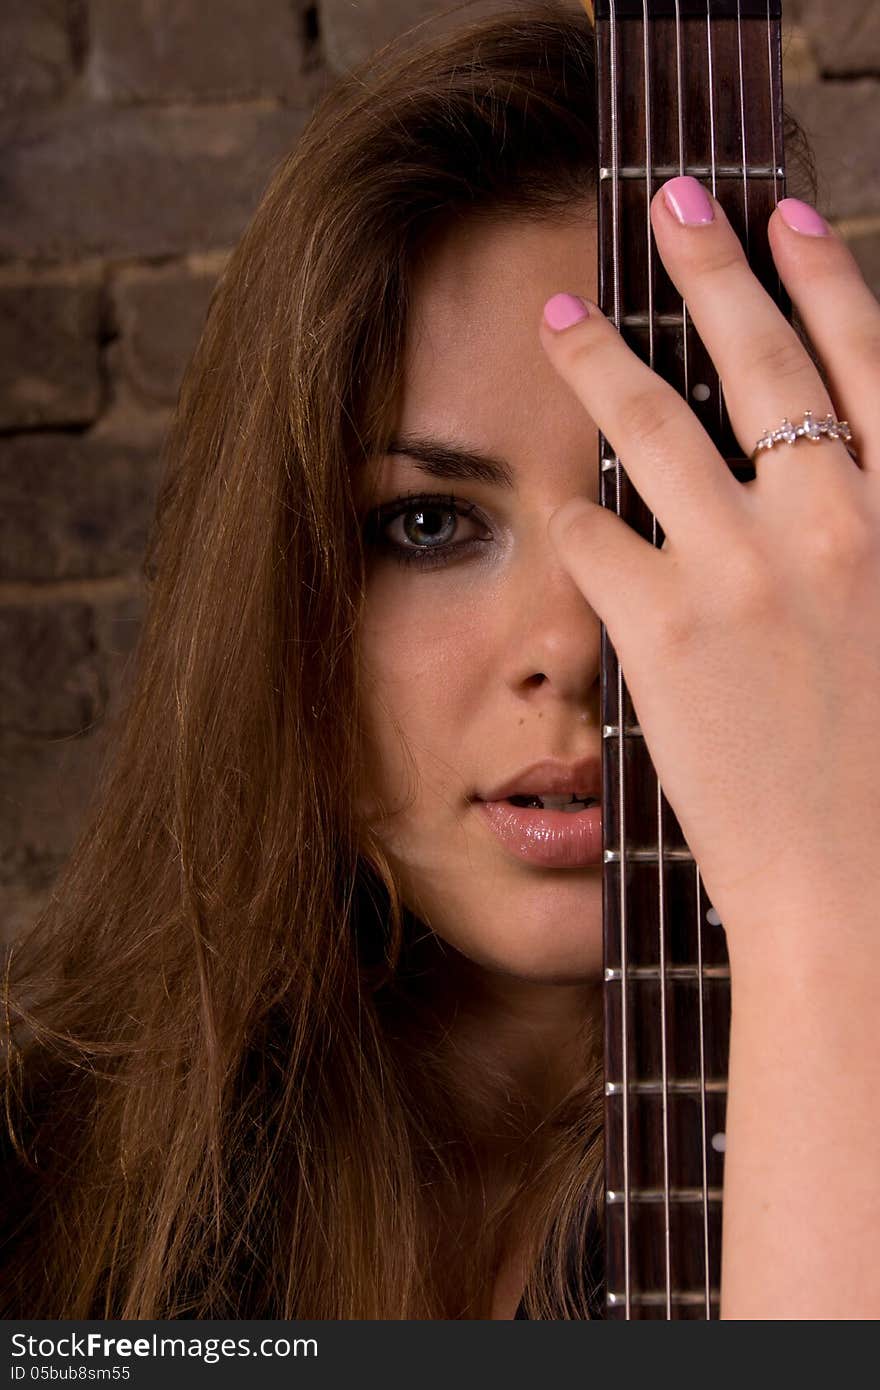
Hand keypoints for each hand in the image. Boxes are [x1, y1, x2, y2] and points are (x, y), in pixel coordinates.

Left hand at [539, 178, 879, 941]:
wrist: (867, 894)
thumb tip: (839, 473)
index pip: (870, 360)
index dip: (822, 277)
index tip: (784, 217)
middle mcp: (839, 519)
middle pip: (759, 356)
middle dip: (709, 262)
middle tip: (671, 202)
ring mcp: (747, 568)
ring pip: (649, 421)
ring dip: (596, 358)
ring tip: (559, 320)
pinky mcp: (665, 629)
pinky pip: (592, 536)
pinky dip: (573, 519)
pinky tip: (559, 513)